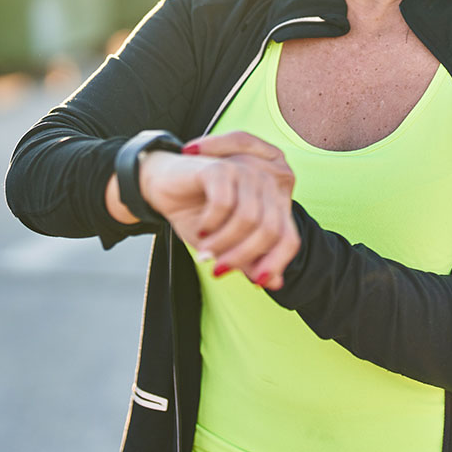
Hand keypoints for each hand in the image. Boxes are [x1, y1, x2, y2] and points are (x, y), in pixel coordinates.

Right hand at [141, 131, 300, 289]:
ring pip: (248, 219)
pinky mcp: (221, 168)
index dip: (275, 264)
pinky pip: (224, 205)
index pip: (289, 239)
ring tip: (205, 252)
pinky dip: (211, 225)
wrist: (162, 186)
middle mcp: (266, 184)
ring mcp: (245, 172)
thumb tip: (275, 283)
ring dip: (223, 243)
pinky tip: (202, 229)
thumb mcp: (226, 246)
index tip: (255, 282)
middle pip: (270, 231)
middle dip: (242, 257)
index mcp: (275, 202)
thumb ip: (251, 261)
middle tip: (218, 270)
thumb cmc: (198, 215)